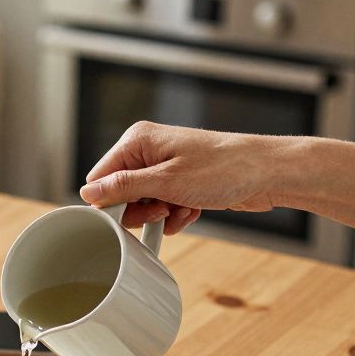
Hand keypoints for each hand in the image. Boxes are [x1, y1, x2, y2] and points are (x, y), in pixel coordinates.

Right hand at [79, 121, 295, 234]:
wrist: (266, 172)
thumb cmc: (223, 169)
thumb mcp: (166, 182)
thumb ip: (123, 187)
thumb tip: (88, 192)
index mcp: (138, 140)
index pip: (100, 177)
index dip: (111, 202)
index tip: (132, 213)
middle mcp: (148, 149)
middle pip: (120, 193)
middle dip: (140, 211)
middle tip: (162, 210)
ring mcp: (165, 165)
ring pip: (142, 203)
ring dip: (160, 215)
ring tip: (182, 208)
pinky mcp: (180, 180)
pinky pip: (162, 205)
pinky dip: (175, 214)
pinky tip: (192, 210)